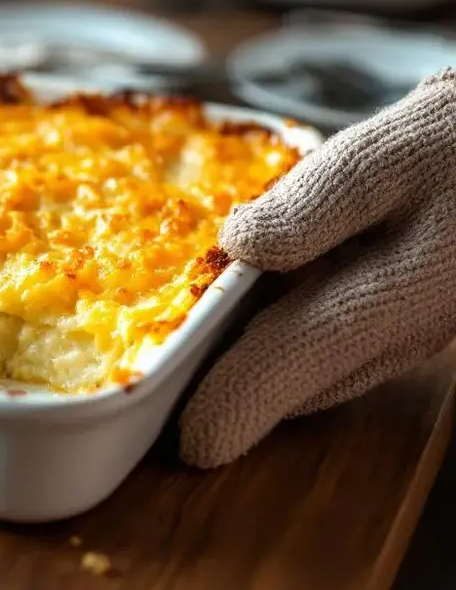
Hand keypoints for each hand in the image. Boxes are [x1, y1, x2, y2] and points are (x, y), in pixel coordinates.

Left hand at [179, 68, 455, 467]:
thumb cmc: (448, 149)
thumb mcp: (380, 161)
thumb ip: (310, 207)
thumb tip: (238, 246)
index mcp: (393, 297)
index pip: (297, 359)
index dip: (240, 399)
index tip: (191, 440)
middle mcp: (397, 336)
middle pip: (298, 385)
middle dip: (233, 398)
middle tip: (163, 407)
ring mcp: (399, 337)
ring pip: (313, 376)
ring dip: (252, 376)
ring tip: (184, 371)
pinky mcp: (391, 324)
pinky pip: (326, 352)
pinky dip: (280, 347)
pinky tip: (240, 324)